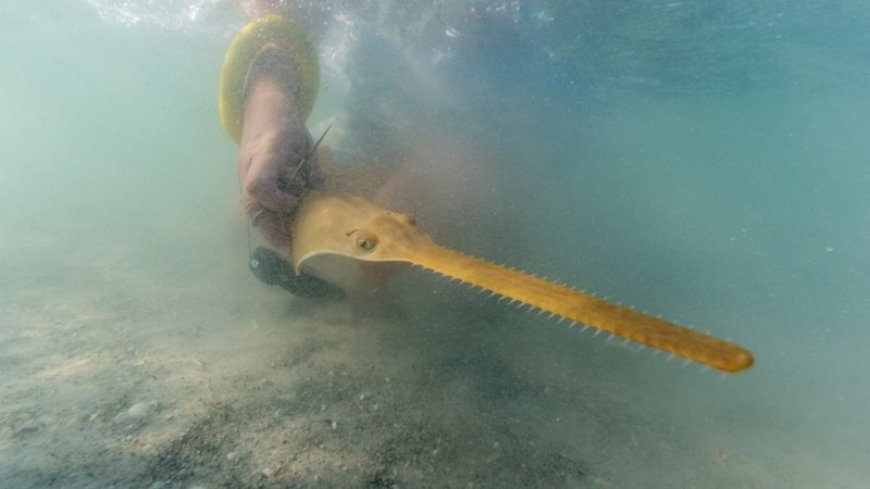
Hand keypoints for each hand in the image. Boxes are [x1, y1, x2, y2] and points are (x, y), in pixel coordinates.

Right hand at [238, 75, 316, 249]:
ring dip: (272, 231)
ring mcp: (246, 177)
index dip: (276, 202)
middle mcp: (251, 169)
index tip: (295, 204)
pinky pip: (257, 207)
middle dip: (272, 232)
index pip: (259, 184)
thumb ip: (312, 168)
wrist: (262, 109)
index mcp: (266, 153)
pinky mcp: (248, 183)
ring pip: (253, 211)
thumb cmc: (286, 123)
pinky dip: (272, 220)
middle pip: (252, 207)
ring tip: (292, 249)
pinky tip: (288, 232)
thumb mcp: (305, 141)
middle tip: (292, 252)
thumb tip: (321, 192)